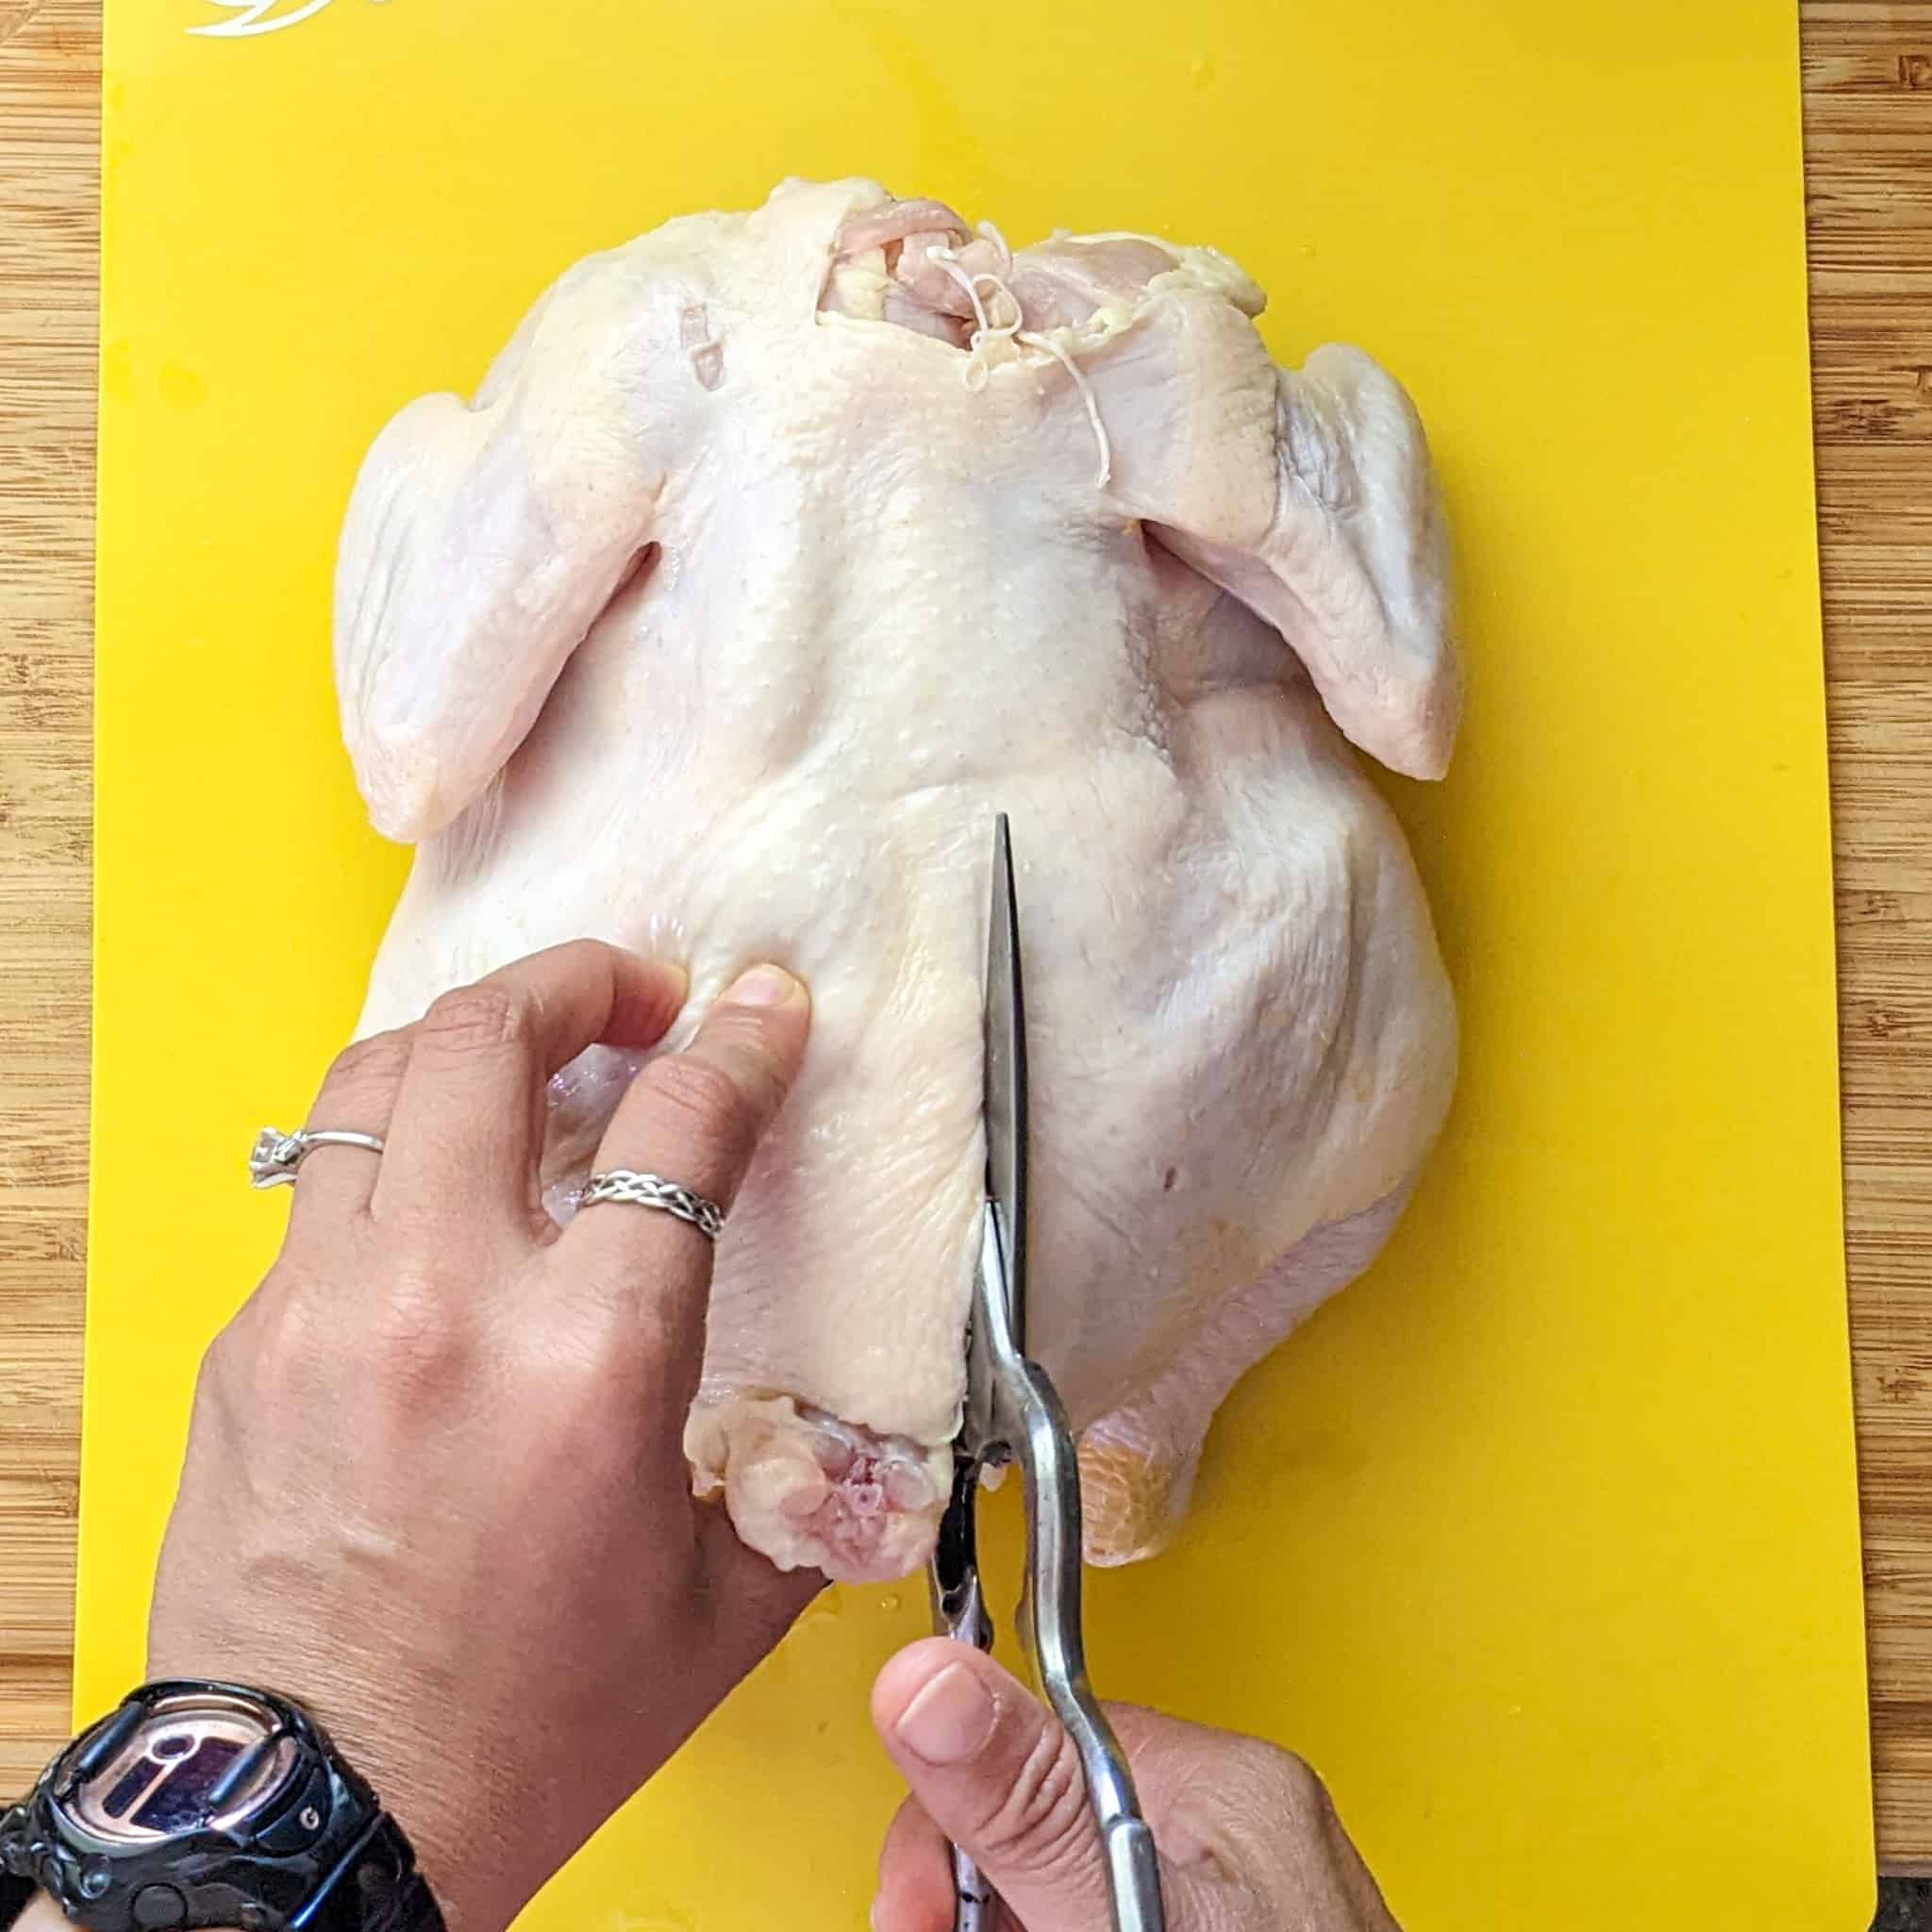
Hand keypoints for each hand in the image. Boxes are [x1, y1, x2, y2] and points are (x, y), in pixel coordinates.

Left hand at [148, 942, 821, 1931]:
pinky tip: (442, 1196)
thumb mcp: (721, 1601)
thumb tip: (864, 1406)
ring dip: (466, 1040)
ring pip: (376, 1081)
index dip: (738, 1041)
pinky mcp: (246, 1343)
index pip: (677, 1124)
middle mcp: (444, 1302)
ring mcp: (321, 1310)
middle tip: (630, 992)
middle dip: (576, 980)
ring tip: (526, 1055)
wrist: (321, 1817)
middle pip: (488, 1041)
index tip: (761, 1010)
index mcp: (589, 1359)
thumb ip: (807, 1473)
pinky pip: (320, 1187)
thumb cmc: (529, 1719)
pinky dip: (397, 1153)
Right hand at [870, 1641, 1399, 1930]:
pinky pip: (1117, 1914)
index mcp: (1227, 1784)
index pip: (1040, 1734)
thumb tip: (926, 1682)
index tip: (916, 1906)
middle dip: (976, 1897)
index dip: (956, 1823)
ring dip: (1010, 1926)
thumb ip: (1030, 1806)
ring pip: (1067, 1881)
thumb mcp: (1120, 1921)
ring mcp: (1248, 1900)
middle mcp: (1243, 1828)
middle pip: (1044, 1816)